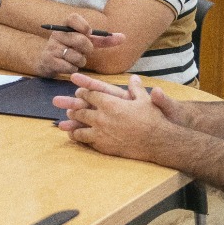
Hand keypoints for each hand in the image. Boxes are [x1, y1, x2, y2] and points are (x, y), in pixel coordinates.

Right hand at [35, 12, 125, 77]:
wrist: (47, 61)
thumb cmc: (70, 49)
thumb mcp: (86, 42)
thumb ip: (103, 40)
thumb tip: (124, 37)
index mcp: (65, 26)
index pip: (73, 18)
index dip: (84, 26)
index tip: (88, 33)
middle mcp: (57, 34)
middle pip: (81, 40)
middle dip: (88, 49)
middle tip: (85, 51)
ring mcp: (51, 47)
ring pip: (76, 56)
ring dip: (80, 61)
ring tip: (74, 60)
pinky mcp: (49, 61)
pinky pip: (69, 67)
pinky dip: (72, 69)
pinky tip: (67, 66)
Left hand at [52, 74, 174, 159]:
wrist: (158, 142)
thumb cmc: (152, 118)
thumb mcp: (145, 99)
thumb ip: (136, 88)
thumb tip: (134, 78)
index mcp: (109, 103)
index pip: (90, 95)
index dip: (83, 93)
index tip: (79, 92)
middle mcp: (101, 118)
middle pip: (80, 111)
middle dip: (73, 108)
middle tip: (68, 108)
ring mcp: (100, 133)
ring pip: (79, 129)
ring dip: (72, 125)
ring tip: (66, 125)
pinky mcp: (103, 147)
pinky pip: (86, 142)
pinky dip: (79, 138)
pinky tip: (76, 138)